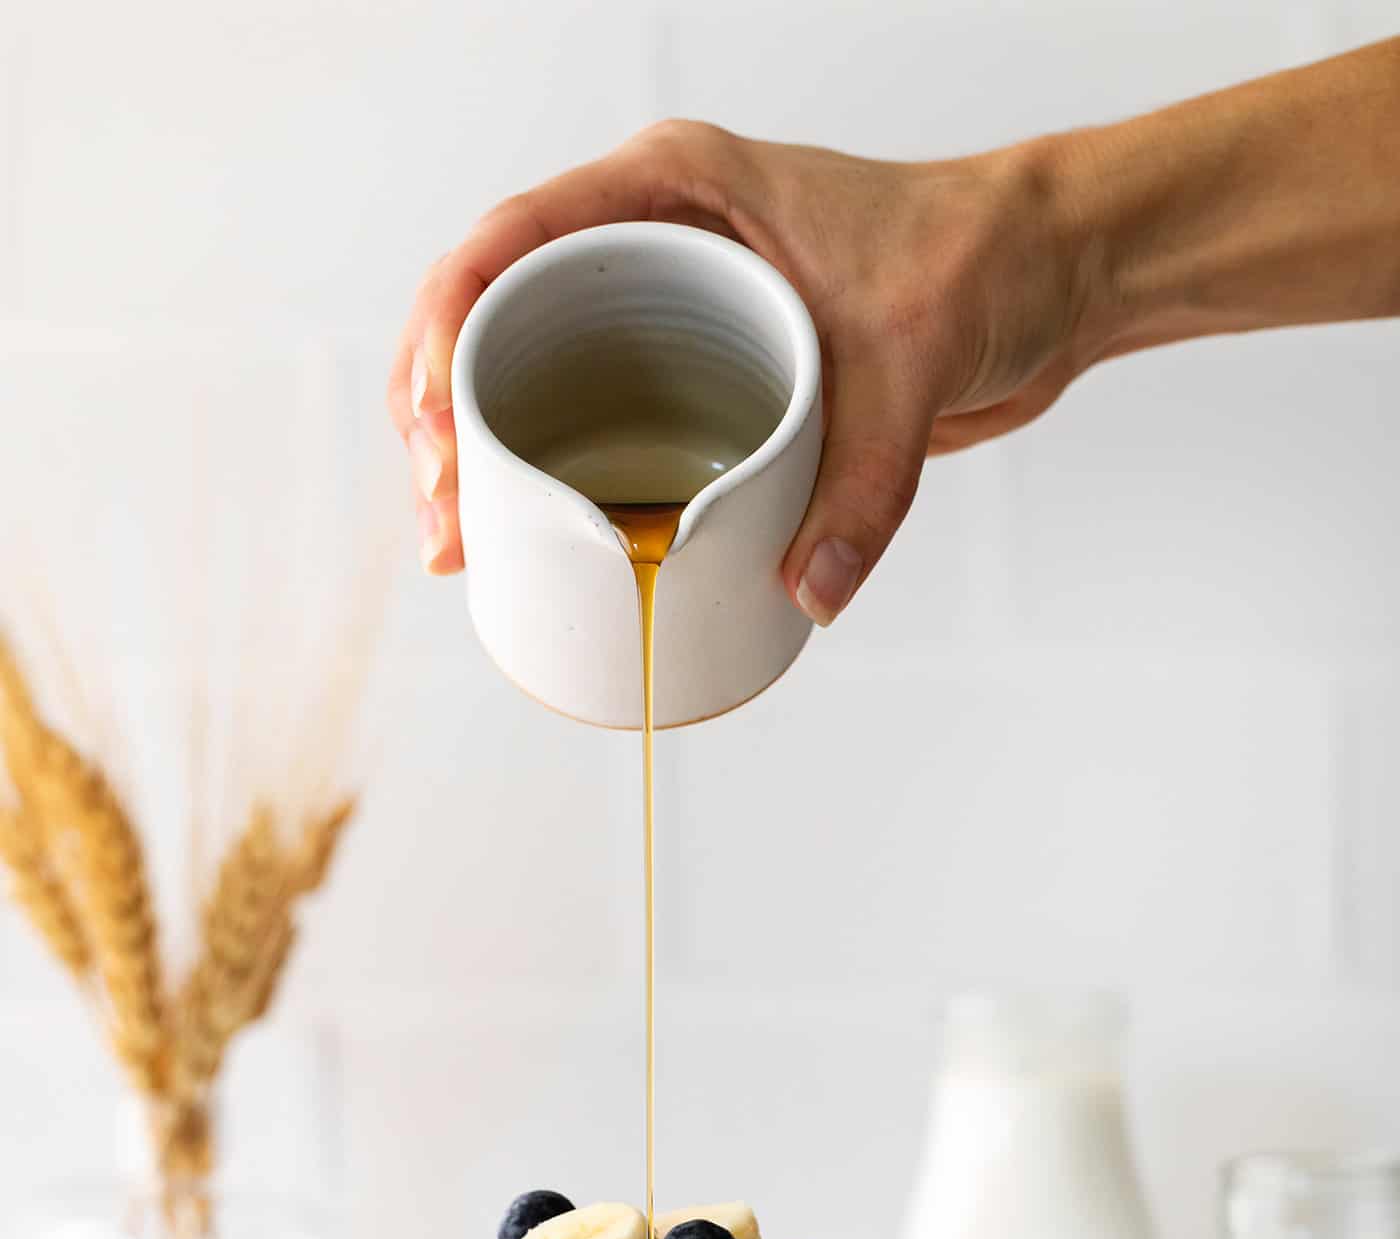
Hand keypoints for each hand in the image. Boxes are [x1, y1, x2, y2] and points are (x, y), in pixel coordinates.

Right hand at [388, 122, 1087, 621]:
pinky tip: (527, 540)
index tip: (434, 420)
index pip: (516, 240)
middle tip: (443, 520)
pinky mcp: (701, 375)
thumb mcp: (912, 365)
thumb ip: (864, 485)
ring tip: (461, 545)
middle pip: (496, 316)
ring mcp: (671, 309)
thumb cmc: (979, 255)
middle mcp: (656, 240)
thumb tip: (805, 592)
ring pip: (532, 372)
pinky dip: (552, 478)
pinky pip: (596, 420)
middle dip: (443, 416)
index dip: (449, 329)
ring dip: (484, 457)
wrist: (1044, 275)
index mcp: (677, 188)